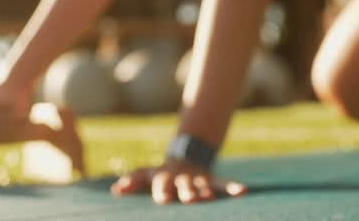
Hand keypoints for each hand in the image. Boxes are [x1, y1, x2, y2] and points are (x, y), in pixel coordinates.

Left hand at [111, 159, 247, 204]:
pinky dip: (233, 187)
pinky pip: (224, 184)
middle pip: (183, 185)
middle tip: (190, 199)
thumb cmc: (161, 175)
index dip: (162, 190)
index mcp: (164, 178)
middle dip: (187, 192)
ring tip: (210, 196)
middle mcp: (182, 179)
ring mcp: (198, 179)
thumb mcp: (145, 175)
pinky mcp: (212, 181)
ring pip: (202, 185)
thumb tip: (115, 190)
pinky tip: (243, 191)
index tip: (162, 199)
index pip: (162, 184)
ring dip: (206, 191)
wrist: (184, 158)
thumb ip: (132, 181)